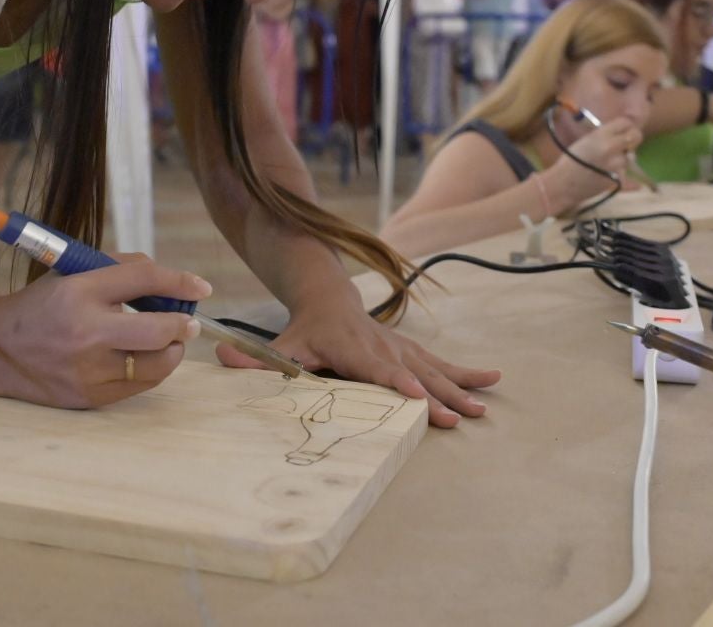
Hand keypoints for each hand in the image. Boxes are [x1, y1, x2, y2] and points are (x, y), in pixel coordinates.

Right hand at [0, 255, 209, 407]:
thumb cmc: (43, 305)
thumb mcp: (73, 273)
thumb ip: (121, 270)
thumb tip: (172, 282)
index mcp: (79, 291)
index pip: (143, 279)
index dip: (179, 281)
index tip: (201, 287)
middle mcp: (86, 332)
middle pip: (158, 330)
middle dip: (183, 325)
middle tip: (188, 322)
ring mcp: (88, 371)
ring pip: (156, 364)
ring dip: (172, 350)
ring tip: (168, 341)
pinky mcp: (89, 398)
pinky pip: (139, 386)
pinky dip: (151, 370)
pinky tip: (145, 359)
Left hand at [215, 284, 500, 427]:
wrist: (326, 294)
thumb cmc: (304, 330)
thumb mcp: (280, 345)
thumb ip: (254, 360)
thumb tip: (219, 359)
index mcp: (351, 347)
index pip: (377, 369)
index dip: (399, 383)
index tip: (420, 399)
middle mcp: (381, 346)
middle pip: (413, 372)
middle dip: (437, 395)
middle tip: (458, 417)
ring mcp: (400, 346)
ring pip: (434, 367)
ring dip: (459, 387)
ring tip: (481, 408)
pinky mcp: (410, 348)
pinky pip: (442, 361)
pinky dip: (467, 371)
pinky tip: (493, 379)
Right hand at [542, 116, 640, 206]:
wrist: (564, 185)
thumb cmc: (570, 160)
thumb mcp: (586, 140)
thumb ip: (604, 135)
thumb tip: (619, 133)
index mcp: (601, 135)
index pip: (625, 122)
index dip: (626, 125)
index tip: (624, 129)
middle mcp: (612, 148)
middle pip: (635, 136)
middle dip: (632, 138)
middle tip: (625, 143)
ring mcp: (617, 165)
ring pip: (630, 157)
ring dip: (623, 158)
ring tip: (608, 163)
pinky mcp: (619, 179)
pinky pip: (628, 174)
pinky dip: (622, 173)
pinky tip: (623, 179)